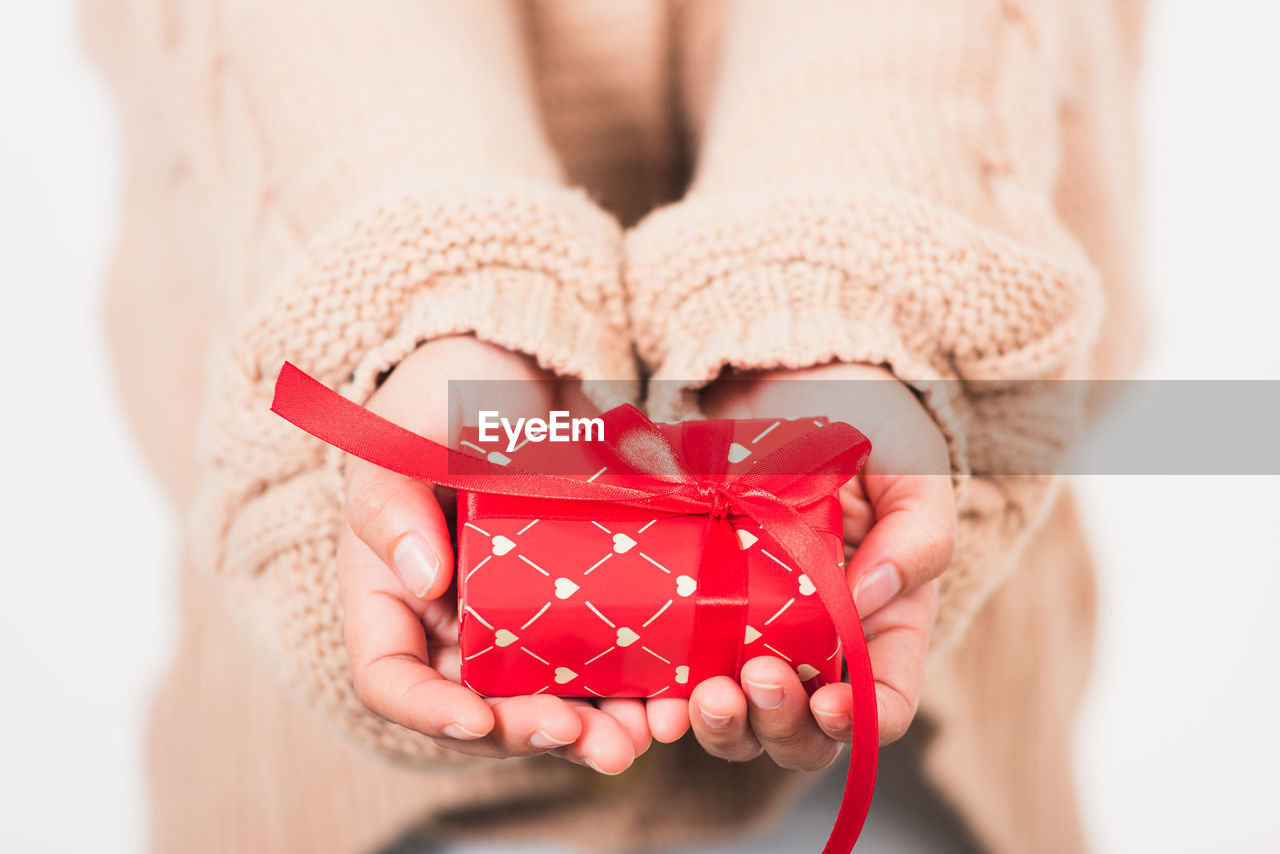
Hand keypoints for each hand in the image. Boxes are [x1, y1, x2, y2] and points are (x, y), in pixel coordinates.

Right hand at [337, 335, 649, 772]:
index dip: (430, 713)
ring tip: (640, 737)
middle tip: (583, 738)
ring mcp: (521, 614)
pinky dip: (637, 685)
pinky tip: (675, 697)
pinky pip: (606, 657)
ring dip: (594, 728)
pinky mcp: (584, 598)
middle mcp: (453, 620)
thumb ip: (390, 502)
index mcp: (392, 594)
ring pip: (550, 697)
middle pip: (482, 706)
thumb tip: (423, 582)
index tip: (479, 719)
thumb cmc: (443, 393)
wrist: (525, 358)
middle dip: (530, 732)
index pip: (392, 678)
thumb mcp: (398, 434)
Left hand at [645, 363, 956, 769]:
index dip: (861, 724)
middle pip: (805, 731)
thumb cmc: (862, 421)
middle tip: (755, 681)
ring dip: (724, 727)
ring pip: (742, 720)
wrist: (780, 379)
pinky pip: (681, 680)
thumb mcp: (913, 467)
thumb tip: (869, 597)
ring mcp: (751, 634)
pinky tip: (656, 697)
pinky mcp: (695, 615)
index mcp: (882, 623)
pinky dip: (670, 703)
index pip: (884, 704)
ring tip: (703, 695)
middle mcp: (817, 645)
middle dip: (781, 726)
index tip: (829, 703)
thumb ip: (918, 534)